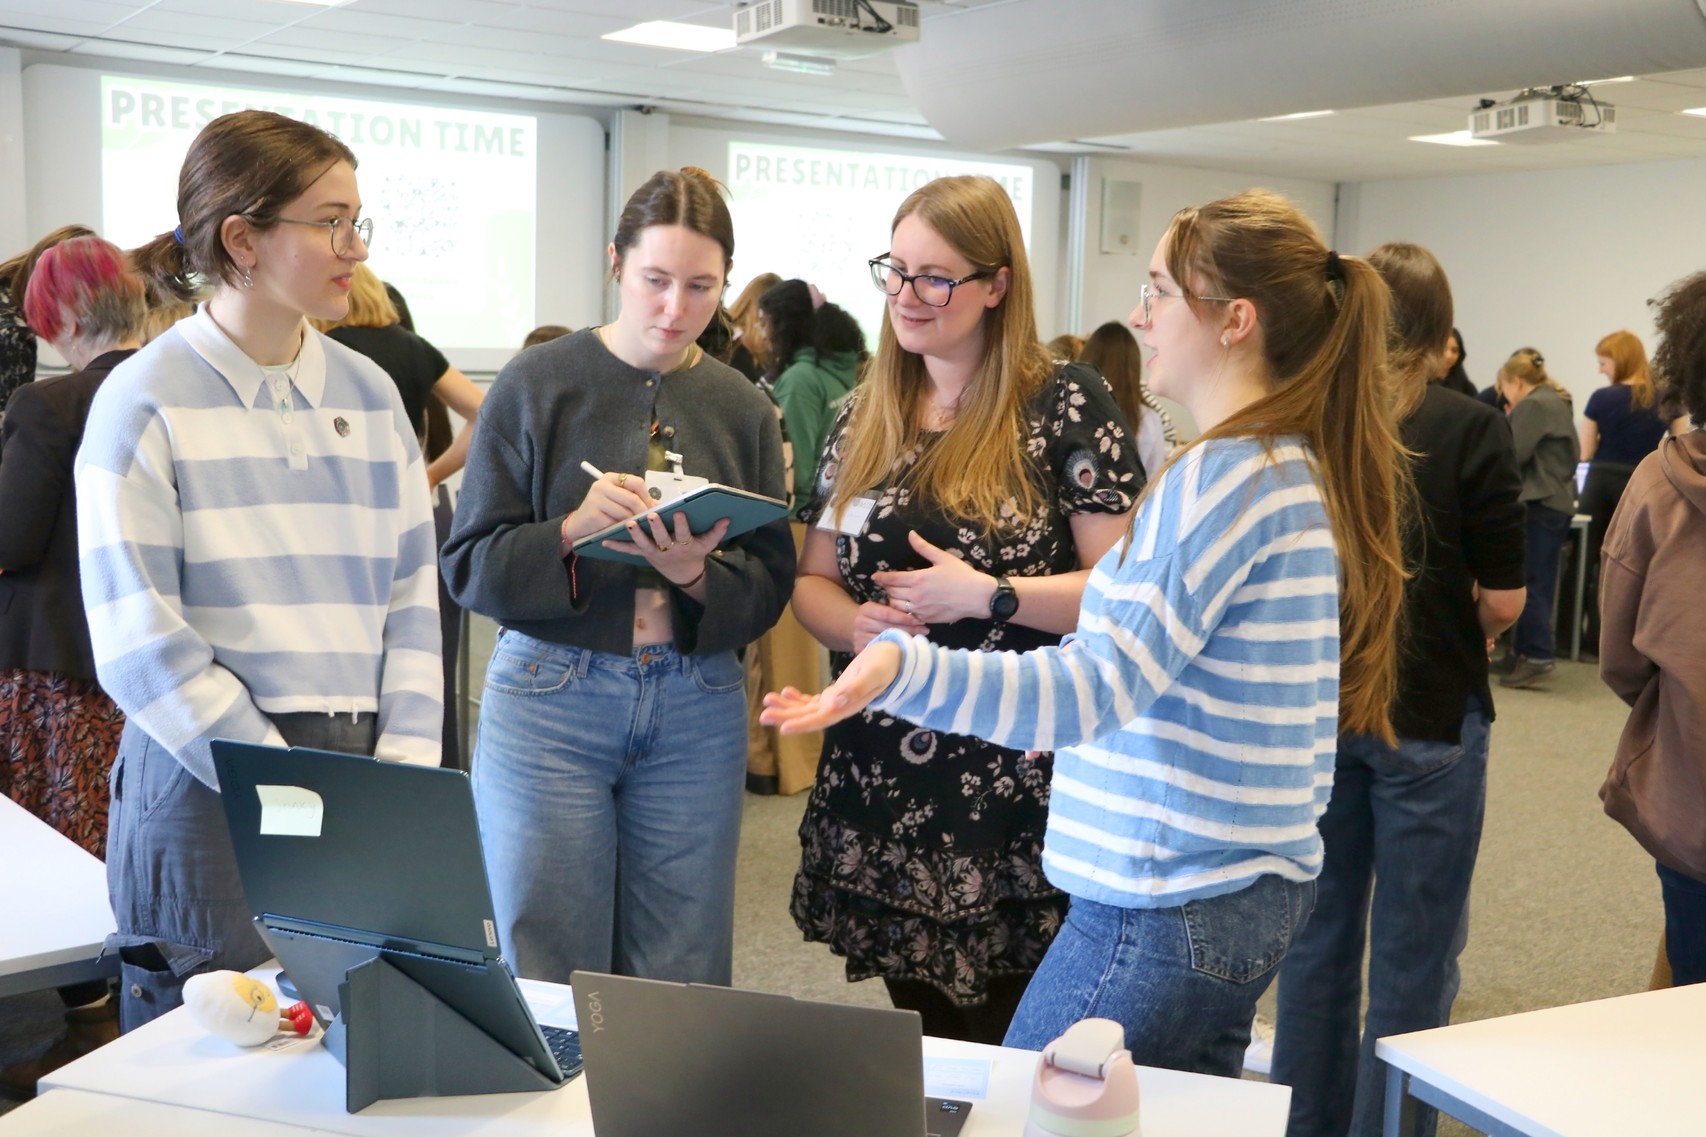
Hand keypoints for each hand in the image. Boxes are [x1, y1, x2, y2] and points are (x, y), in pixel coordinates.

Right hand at [560, 472, 655, 548]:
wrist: (579, 524)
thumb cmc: (603, 511)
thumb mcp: (618, 500)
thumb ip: (636, 499)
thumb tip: (660, 506)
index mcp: (611, 478)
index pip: (636, 482)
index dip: (647, 496)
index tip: (652, 507)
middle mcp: (602, 486)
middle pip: (632, 499)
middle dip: (643, 512)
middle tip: (648, 521)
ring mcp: (596, 500)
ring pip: (625, 513)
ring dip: (634, 523)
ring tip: (637, 527)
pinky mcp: (593, 515)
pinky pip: (616, 524)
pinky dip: (622, 529)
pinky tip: (624, 532)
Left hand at [606, 508, 731, 586]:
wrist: (683, 574)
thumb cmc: (695, 554)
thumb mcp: (707, 545)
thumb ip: (716, 532)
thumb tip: (726, 518)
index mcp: (685, 545)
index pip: (684, 533)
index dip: (682, 524)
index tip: (680, 512)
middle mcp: (669, 549)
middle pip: (662, 538)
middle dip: (657, 527)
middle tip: (651, 515)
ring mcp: (655, 553)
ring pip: (644, 544)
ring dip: (636, 534)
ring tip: (628, 524)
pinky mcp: (644, 555)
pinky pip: (630, 551)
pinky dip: (617, 546)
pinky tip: (604, 541)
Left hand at [762, 641, 902, 732]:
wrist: (896, 658)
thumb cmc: (887, 664)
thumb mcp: (874, 673)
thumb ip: (857, 688)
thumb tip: (835, 703)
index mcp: (848, 706)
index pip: (821, 719)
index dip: (802, 724)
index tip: (782, 728)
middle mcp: (840, 707)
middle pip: (809, 716)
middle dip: (786, 716)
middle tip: (763, 714)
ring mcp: (837, 701)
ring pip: (807, 709)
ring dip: (787, 707)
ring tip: (767, 700)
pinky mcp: (836, 693)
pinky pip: (813, 700)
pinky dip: (798, 698)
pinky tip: (786, 692)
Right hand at [851, 600, 925, 652]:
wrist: (854, 628)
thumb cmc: (874, 617)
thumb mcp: (879, 608)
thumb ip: (893, 610)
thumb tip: (916, 615)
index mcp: (866, 609)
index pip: (887, 614)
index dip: (903, 618)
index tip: (918, 620)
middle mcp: (861, 623)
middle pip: (888, 628)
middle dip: (909, 629)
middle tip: (924, 630)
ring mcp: (859, 638)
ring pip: (886, 640)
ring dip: (904, 640)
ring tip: (918, 640)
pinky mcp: (860, 650)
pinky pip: (881, 651)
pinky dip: (895, 650)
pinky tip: (906, 649)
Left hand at [871, 530, 995, 624]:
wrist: (978, 596)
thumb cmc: (962, 575)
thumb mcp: (942, 558)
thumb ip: (923, 547)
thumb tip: (911, 534)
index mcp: (918, 579)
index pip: (892, 579)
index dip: (881, 578)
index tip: (875, 577)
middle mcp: (917, 595)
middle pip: (891, 593)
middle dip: (888, 589)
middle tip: (889, 585)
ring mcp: (921, 609)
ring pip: (897, 607)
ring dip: (894, 601)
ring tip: (896, 596)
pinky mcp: (927, 619)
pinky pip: (908, 617)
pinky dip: (904, 613)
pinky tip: (907, 608)